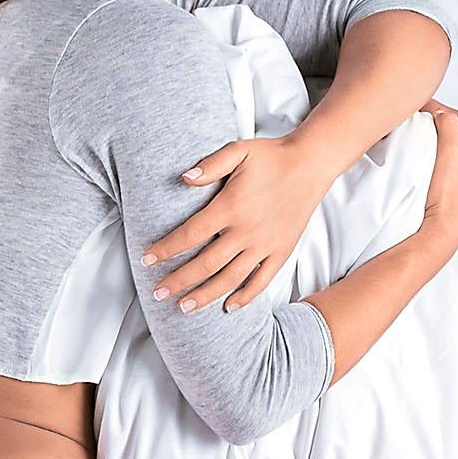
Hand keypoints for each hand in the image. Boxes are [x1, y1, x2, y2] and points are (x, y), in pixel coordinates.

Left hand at [143, 129, 333, 314]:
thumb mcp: (238, 151)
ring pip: (230, 278)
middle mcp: (247, 231)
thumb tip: (183, 178)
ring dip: (205, 295)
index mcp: (231, 207)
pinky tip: (228, 307)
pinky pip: (262, 280)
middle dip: (179, 280)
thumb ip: (210, 165)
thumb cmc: (271, 157)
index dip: (166, 249)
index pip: (190, 234)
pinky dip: (245, 296)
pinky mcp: (281, 251)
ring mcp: (265, 244)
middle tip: (157, 292)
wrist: (310, 164)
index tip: (146, 260)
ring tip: (184, 307)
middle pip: (205, 264)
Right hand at [418, 103, 457, 252]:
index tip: (420, 105)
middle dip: (437, 122)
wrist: (441, 230)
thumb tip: (443, 113)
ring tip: (417, 132)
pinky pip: (445, 161)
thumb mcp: (450, 153)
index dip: (439, 108)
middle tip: (417, 116)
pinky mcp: (455, 188)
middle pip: (456, 132)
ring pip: (450, 147)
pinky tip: (422, 154)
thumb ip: (449, 127)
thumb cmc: (447, 195)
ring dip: (435, 137)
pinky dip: (434, 152)